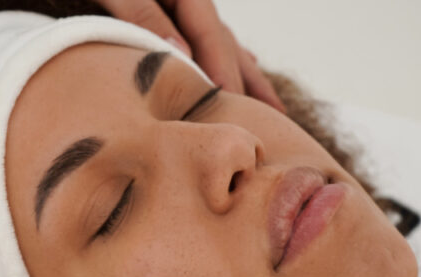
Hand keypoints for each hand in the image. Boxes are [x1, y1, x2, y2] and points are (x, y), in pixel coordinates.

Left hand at [95, 0, 286, 111]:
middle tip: (273, 122)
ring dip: (241, 73)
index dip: (227, 77)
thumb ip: (146, 17)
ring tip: (267, 103)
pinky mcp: (165, 7)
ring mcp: (180, 2)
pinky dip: (217, 56)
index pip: (213, 40)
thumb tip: (181, 57)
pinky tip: (234, 64)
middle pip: (224, 44)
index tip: (236, 114)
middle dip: (248, 83)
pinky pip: (200, 38)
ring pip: (217, 43)